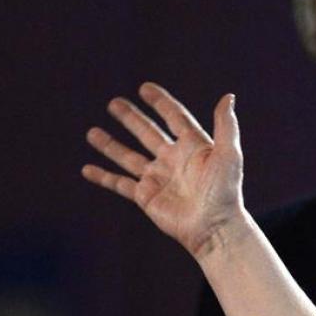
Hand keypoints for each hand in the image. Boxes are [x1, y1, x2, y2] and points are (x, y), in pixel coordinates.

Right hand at [82, 83, 245, 258]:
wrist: (214, 227)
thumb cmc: (225, 192)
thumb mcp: (228, 154)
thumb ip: (226, 125)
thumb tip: (229, 96)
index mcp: (194, 147)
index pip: (175, 118)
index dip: (161, 103)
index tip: (145, 88)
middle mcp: (174, 160)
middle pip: (148, 133)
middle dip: (131, 118)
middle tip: (114, 103)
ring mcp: (158, 178)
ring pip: (129, 157)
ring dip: (111, 145)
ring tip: (92, 133)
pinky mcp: (146, 196)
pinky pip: (119, 184)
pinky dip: (103, 176)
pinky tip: (87, 169)